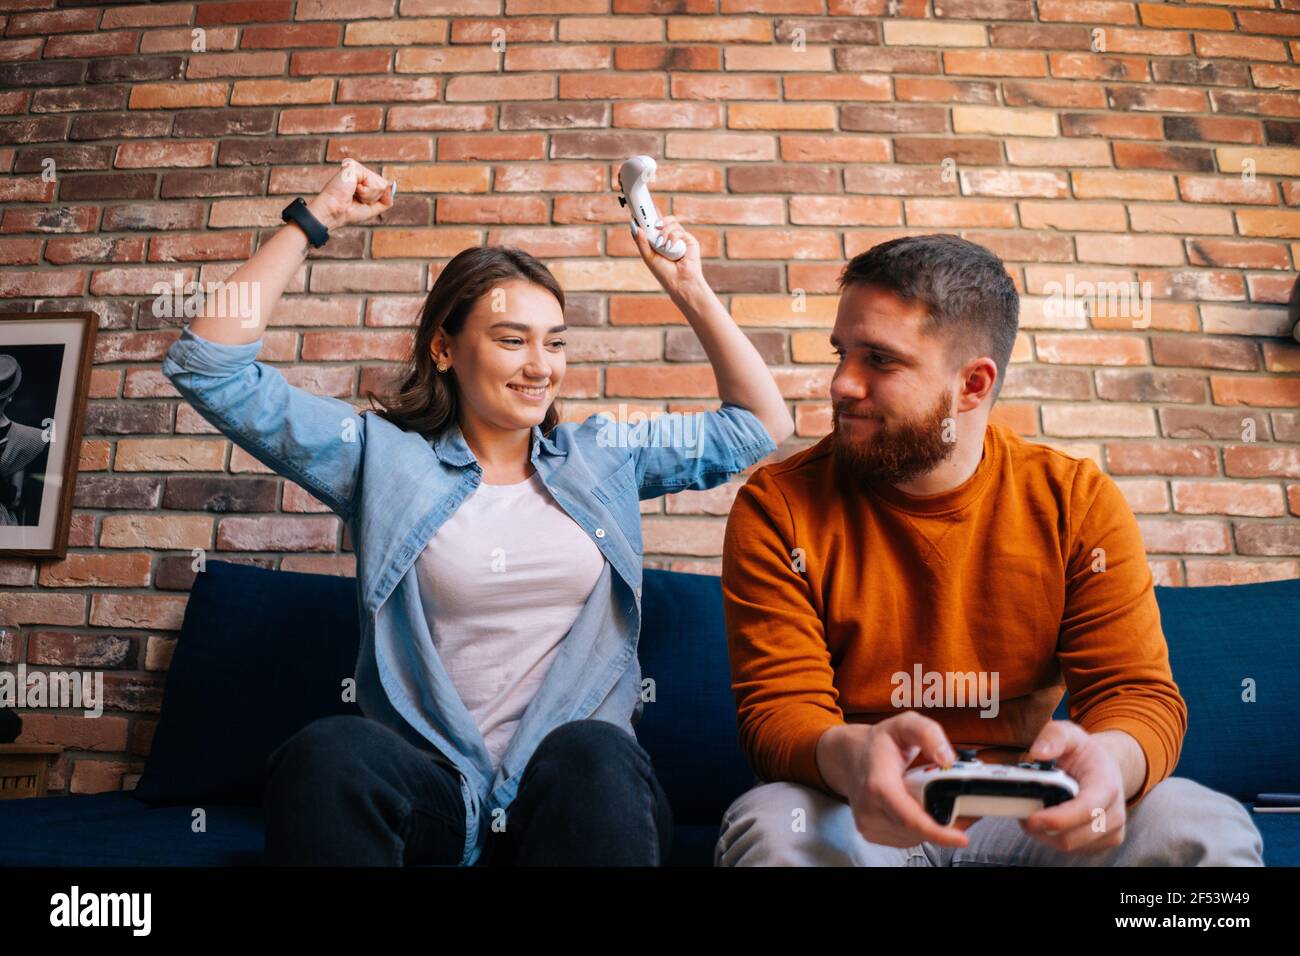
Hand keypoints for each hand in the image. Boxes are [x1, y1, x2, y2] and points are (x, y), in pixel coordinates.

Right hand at [306, 159, 394, 230]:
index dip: (375, 199)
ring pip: (380, 184)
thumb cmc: (348, 212)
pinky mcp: (354, 167)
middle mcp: (358, 170)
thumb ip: (385, 199)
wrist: (335, 213)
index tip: (359, 202)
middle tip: (356, 198)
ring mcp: (356, 168)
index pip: (382, 186)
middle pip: (383, 185)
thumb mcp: (372, 208)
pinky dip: (365, 191)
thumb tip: (392, 184)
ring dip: (369, 195)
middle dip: (373, 197)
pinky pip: (373, 182)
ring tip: (353, 194)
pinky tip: (352, 189)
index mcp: (361, 178)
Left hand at [630, 214, 704, 300]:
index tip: (639, 209)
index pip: (653, 225)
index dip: (648, 215)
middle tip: (649, 220)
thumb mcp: (648, 257)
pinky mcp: (689, 240)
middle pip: (662, 219)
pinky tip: (670, 248)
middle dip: (655, 218)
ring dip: (664, 232)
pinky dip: (673, 238)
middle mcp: (669, 238)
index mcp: (659, 241)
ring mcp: (680, 238)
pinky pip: (679, 230)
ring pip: (671, 222)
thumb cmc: (664, 273)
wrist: (680, 282)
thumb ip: (641, 242)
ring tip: (661, 244)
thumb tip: (635, 226)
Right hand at [841, 713, 976, 849]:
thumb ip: (928, 734)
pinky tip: (923, 812)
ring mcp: (867, 823)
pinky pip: (904, 839)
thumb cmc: (878, 743)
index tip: (962, 839)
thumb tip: (947, 760)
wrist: (847, 756)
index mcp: (878, 785)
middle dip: (945, 826)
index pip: (909, 818)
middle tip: (967, 811)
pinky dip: (919, 830)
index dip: (937, 832)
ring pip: (912, 838)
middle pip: (917, 830)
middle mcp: (869, 808)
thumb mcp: (904, 724)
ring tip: (945, 807)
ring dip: (932, 829)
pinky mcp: (870, 832)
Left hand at [1018, 720, 1126, 853]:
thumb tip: (1037, 752)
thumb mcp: (1068, 734)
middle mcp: (1115, 812)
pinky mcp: (1104, 842)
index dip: (1058, 819)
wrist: (1105, 766)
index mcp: (1107, 785)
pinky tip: (1046, 821)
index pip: (1086, 811)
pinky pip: (1073, 849)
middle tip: (1022, 813)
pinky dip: (1054, 838)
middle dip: (1043, 829)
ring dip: (1045, 835)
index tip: (1032, 818)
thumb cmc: (1084, 752)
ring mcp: (1112, 830)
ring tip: (1032, 813)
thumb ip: (1053, 737)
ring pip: (1070, 846)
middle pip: (1075, 836)